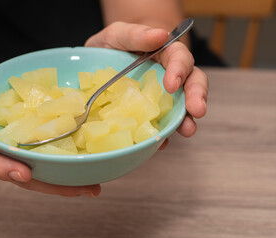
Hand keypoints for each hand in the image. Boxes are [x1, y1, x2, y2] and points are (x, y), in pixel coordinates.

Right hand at [0, 42, 99, 196]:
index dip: (2, 169)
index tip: (24, 174)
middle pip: (17, 174)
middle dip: (48, 186)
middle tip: (84, 190)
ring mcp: (9, 144)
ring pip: (33, 169)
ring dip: (61, 181)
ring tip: (92, 187)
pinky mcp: (23, 137)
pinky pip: (41, 153)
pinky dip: (61, 162)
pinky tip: (84, 163)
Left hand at [85, 22, 207, 148]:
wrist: (102, 62)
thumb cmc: (114, 45)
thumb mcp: (118, 34)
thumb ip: (136, 34)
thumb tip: (159, 35)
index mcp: (164, 52)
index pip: (179, 58)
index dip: (179, 70)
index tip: (172, 84)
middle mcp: (169, 74)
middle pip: (192, 82)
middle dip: (197, 96)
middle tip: (197, 110)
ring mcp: (163, 96)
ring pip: (182, 106)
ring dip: (187, 119)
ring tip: (188, 131)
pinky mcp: (152, 112)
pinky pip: (163, 123)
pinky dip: (163, 133)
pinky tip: (161, 142)